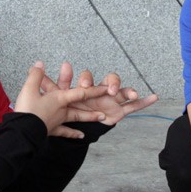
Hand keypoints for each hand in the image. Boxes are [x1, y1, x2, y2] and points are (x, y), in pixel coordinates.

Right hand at [13, 62, 109, 136]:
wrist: (22, 132)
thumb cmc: (27, 110)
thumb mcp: (29, 89)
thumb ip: (36, 75)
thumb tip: (40, 64)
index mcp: (59, 99)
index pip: (81, 93)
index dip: (94, 90)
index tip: (108, 89)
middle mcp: (62, 110)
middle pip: (82, 106)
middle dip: (96, 104)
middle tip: (110, 104)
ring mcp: (58, 121)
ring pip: (77, 118)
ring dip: (89, 118)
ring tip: (102, 119)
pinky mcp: (52, 130)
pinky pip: (65, 132)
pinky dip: (73, 133)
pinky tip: (81, 136)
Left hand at [42, 62, 158, 125]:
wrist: (74, 125)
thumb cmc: (64, 108)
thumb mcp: (53, 96)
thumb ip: (46, 83)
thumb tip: (35, 66)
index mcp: (84, 88)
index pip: (87, 80)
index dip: (87, 80)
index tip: (84, 86)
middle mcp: (98, 91)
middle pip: (108, 81)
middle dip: (110, 83)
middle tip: (108, 90)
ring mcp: (110, 99)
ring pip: (122, 91)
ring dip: (127, 90)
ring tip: (132, 93)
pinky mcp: (119, 109)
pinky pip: (133, 106)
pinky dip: (144, 101)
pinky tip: (155, 97)